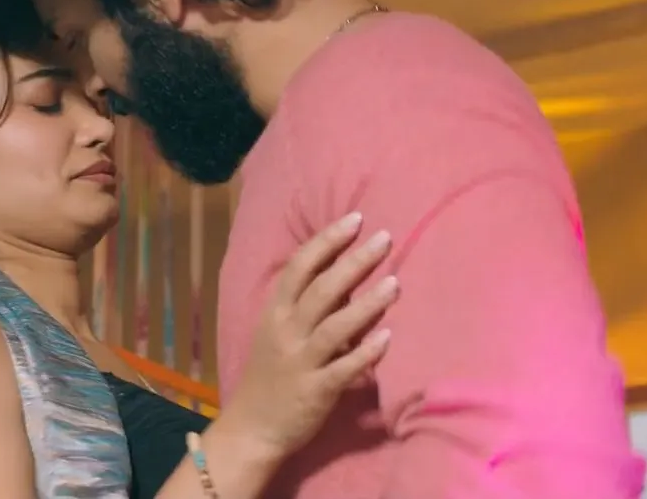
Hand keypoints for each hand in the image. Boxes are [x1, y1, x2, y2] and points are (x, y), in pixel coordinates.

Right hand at [212, 212, 396, 461]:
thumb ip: (305, 305)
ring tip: (395, 283)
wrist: (252, 428)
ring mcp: (300, 362)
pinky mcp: (316, 391)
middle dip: (353, 262)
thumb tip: (345, 274)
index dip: (327, 242)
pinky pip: (343, 369)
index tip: (355, 220)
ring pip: (335, 326)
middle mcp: (286, 332)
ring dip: (366, 304)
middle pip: (321, 289)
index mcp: (275, 313)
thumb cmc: (269, 375)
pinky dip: (365, 353)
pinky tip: (388, 337)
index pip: (300, 268)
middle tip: (384, 239)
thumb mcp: (277, 333)